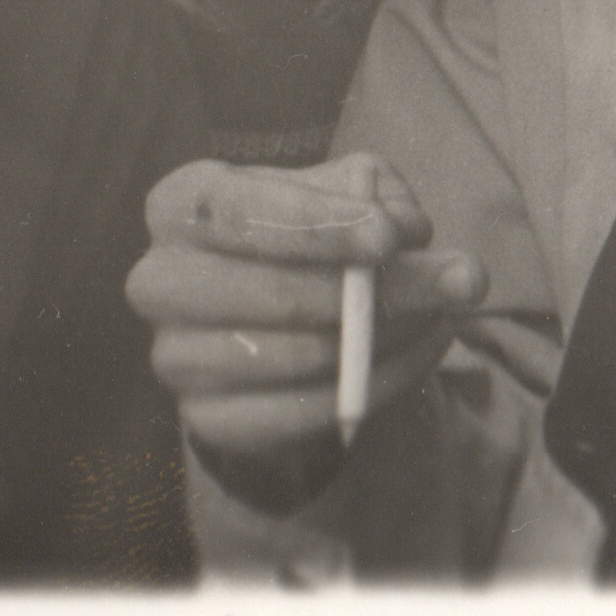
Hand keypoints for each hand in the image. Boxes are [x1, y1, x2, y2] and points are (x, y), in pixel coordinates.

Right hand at [127, 151, 485, 497]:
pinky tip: (416, 354)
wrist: (274, 319)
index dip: (313, 225)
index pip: (233, 212)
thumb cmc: (308, 236)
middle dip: (374, 291)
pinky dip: (374, 386)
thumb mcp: (343, 195)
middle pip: (270, 293)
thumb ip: (382, 198)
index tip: (391, 237)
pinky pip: (302, 414)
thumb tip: (413, 234)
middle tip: (456, 282)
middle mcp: (159, 281)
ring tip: (444, 315)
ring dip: (387, 339)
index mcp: (179, 206)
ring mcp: (175, 357)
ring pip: (296, 356)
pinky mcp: (207, 420)